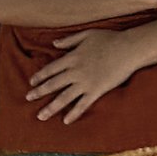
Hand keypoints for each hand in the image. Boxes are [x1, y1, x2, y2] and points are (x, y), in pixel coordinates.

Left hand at [24, 26, 148, 122]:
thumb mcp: (87, 34)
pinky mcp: (97, 91)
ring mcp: (85, 82)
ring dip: (51, 107)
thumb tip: (54, 43)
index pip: (51, 68)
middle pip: (54, 83)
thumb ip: (69, 40)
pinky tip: (65, 121)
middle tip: (28, 98)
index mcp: (72, 57)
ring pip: (64, 97)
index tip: (31, 82)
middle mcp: (75, 71)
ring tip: (40, 115)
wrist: (129, 48)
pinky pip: (82, 105)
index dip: (40, 76)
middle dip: (39, 92)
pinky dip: (73, 113)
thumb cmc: (110, 39)